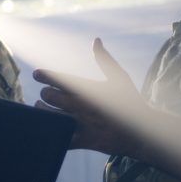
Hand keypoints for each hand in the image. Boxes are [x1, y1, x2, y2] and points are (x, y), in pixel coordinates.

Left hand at [34, 38, 148, 157]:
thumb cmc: (130, 102)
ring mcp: (81, 124)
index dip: (43, 75)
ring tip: (43, 108)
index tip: (37, 74)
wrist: (143, 131)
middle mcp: (82, 106)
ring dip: (43, 111)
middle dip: (45, 94)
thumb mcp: (120, 78)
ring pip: (50, 116)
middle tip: (46, 94)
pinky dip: (51, 132)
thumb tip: (96, 40)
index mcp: (88, 89)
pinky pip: (59, 137)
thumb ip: (105, 60)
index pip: (58, 78)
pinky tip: (50, 127)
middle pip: (49, 96)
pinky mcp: (83, 141)